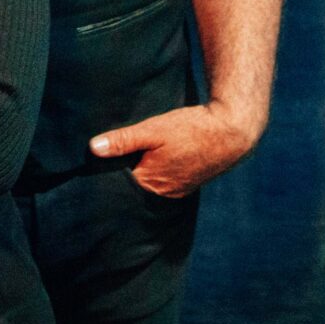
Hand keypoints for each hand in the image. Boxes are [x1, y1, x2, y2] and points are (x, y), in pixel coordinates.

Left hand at [89, 102, 262, 197]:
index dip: (107, 173)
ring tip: (132, 157)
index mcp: (150, 184)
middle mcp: (163, 194)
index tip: (94, 163)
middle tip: (110, 158)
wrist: (231, 132)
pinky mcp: (187, 183)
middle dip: (123, 174)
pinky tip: (155, 159)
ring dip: (141, 172)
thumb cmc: (191, 129)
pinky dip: (156, 172)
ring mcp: (177, 190)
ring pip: (149, 184)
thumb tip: (93, 148)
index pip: (118, 185)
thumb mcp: (153, 130)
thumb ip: (123, 140)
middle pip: (134, 187)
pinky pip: (164, 181)